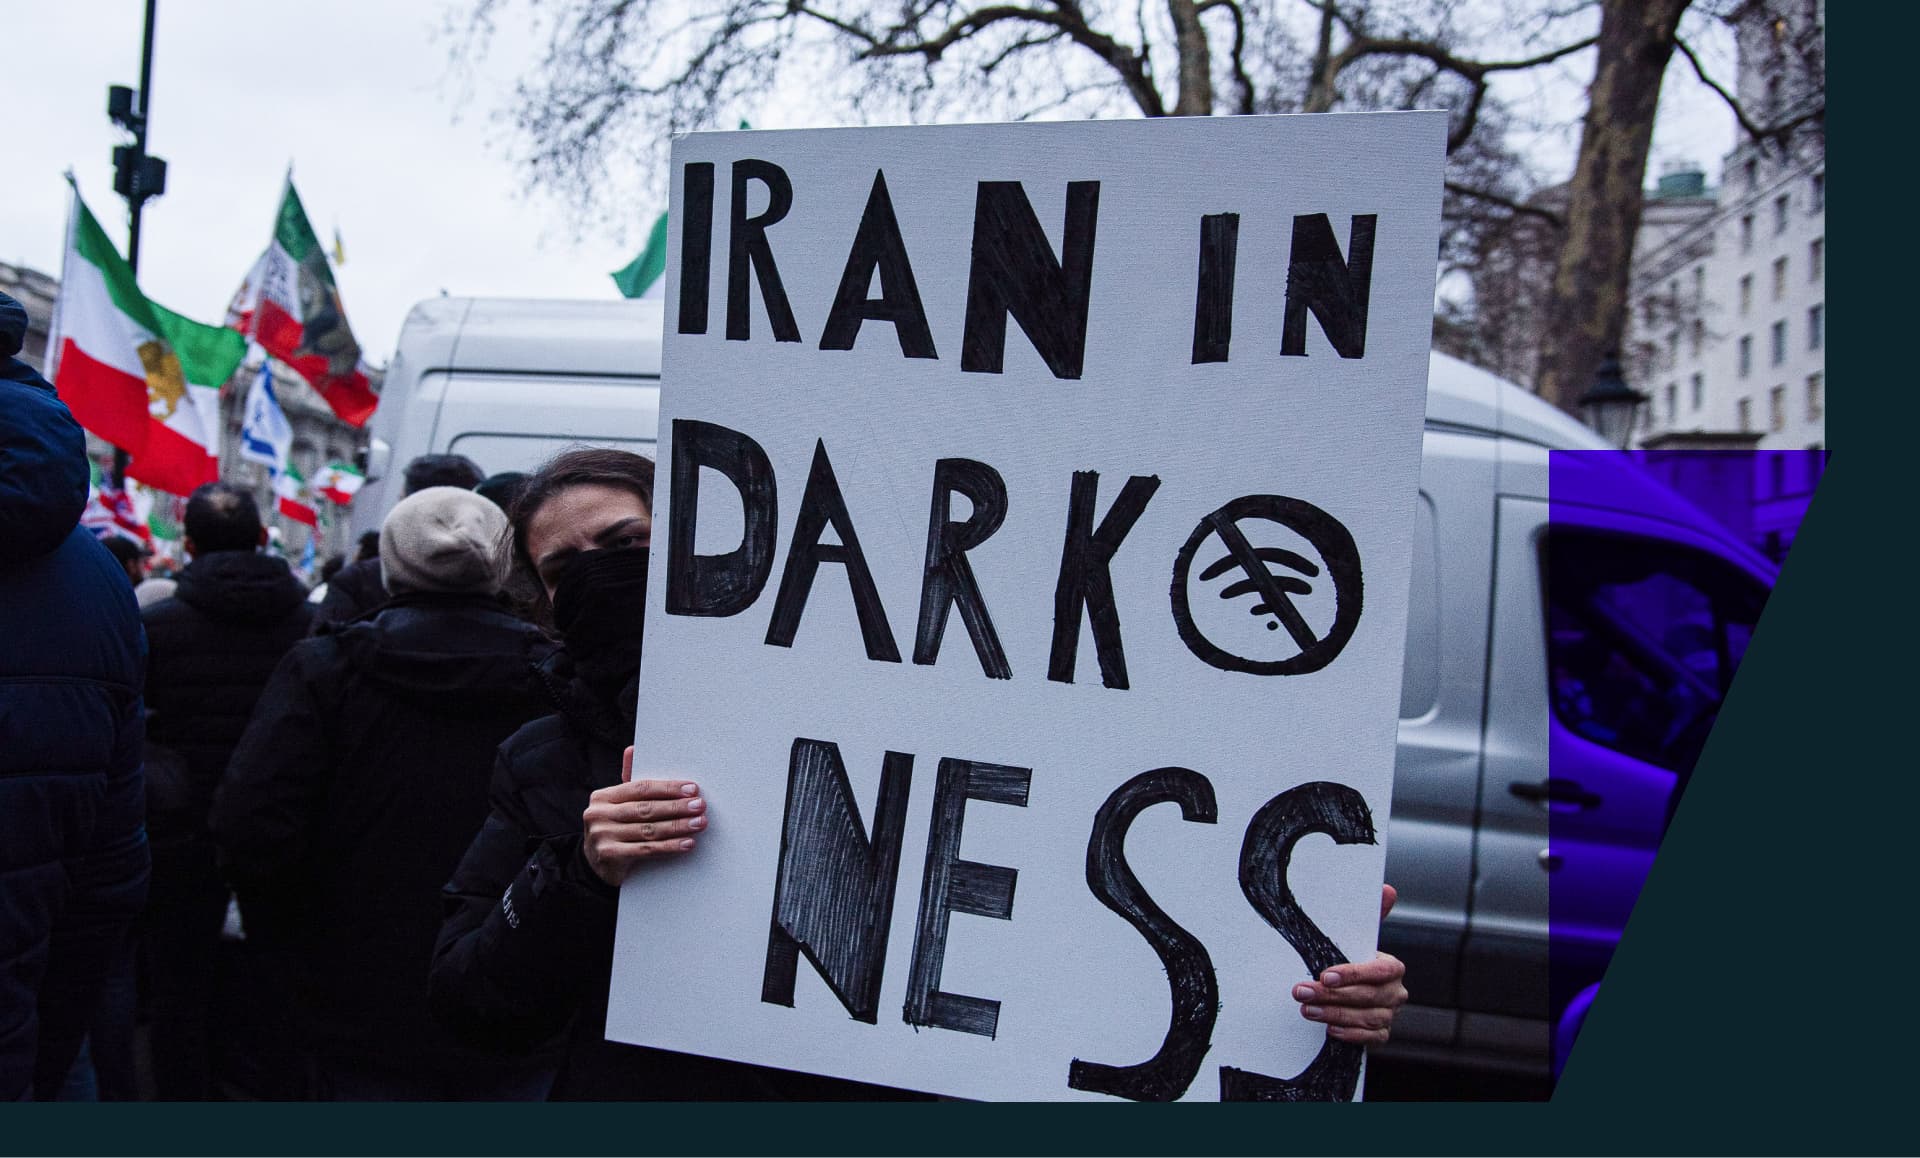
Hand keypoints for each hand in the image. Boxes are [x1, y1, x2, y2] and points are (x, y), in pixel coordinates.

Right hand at [581, 746, 706, 886]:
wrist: (598, 865)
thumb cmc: (616, 829)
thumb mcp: (620, 805)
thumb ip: (631, 782)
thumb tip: (632, 749)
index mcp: (603, 797)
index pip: (640, 788)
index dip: (668, 788)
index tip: (692, 789)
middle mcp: (598, 814)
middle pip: (645, 809)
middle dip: (676, 807)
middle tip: (700, 806)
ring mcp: (602, 836)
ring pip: (648, 830)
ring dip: (678, 826)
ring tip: (699, 823)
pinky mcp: (609, 856)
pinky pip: (646, 850)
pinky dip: (669, 846)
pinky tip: (687, 843)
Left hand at [1290, 883, 1408, 1045]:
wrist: (1352, 989)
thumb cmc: (1352, 959)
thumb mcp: (1357, 938)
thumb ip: (1371, 915)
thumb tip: (1386, 889)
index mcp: (1392, 967)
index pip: (1378, 971)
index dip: (1353, 974)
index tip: (1324, 975)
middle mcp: (1395, 992)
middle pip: (1368, 997)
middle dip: (1332, 995)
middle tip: (1302, 992)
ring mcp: (1389, 1015)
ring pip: (1367, 1019)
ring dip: (1334, 1014)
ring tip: (1307, 1009)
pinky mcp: (1381, 1033)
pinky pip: (1370, 1038)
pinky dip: (1350, 1034)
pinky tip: (1328, 1029)